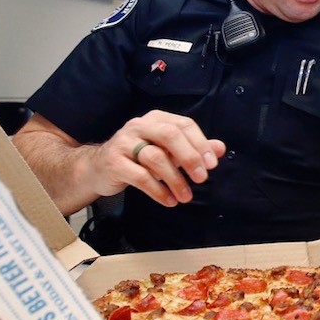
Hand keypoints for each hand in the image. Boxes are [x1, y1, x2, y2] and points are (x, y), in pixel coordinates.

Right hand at [88, 110, 225, 206]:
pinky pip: (140, 177)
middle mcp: (139, 126)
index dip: (200, 144)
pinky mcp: (114, 162)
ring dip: (175, 180)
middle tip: (202, 179)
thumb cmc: (139, 158)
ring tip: (186, 197)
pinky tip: (169, 200)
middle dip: (190, 157)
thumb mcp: (168, 151)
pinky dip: (158, 191)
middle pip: (170, 136)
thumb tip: (221, 148)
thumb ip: (194, 148)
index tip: (212, 164)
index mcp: (156, 119)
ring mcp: (124, 143)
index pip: (184, 125)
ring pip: (155, 158)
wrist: (98, 168)